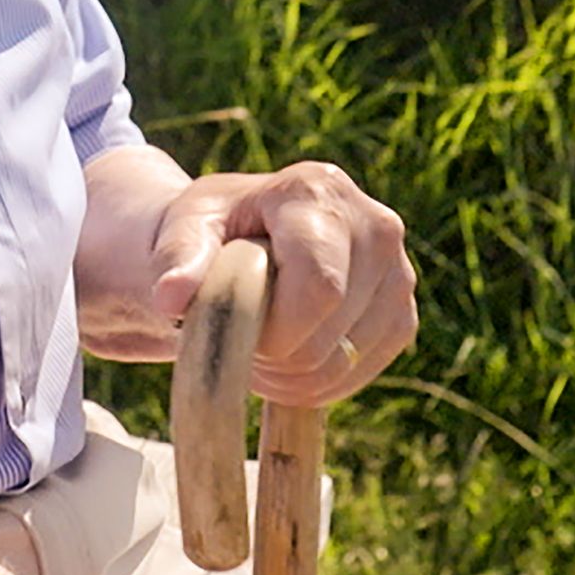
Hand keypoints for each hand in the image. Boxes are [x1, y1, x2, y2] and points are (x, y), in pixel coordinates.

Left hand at [125, 162, 414, 407]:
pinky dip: (317, 383)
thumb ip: (179, 261)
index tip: (235, 327)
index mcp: (319, 191)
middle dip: (273, 355)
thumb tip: (171, 297)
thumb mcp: (185, 233)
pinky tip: (290, 353)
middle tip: (240, 337)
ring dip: (290, 374)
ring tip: (260, 341)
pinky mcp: (402, 313)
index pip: (318, 288)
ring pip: (345, 363)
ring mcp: (398, 270)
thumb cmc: (211, 233)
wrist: (240, 240)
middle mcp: (374, 224)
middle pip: (329, 335)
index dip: (273, 330)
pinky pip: (362, 374)